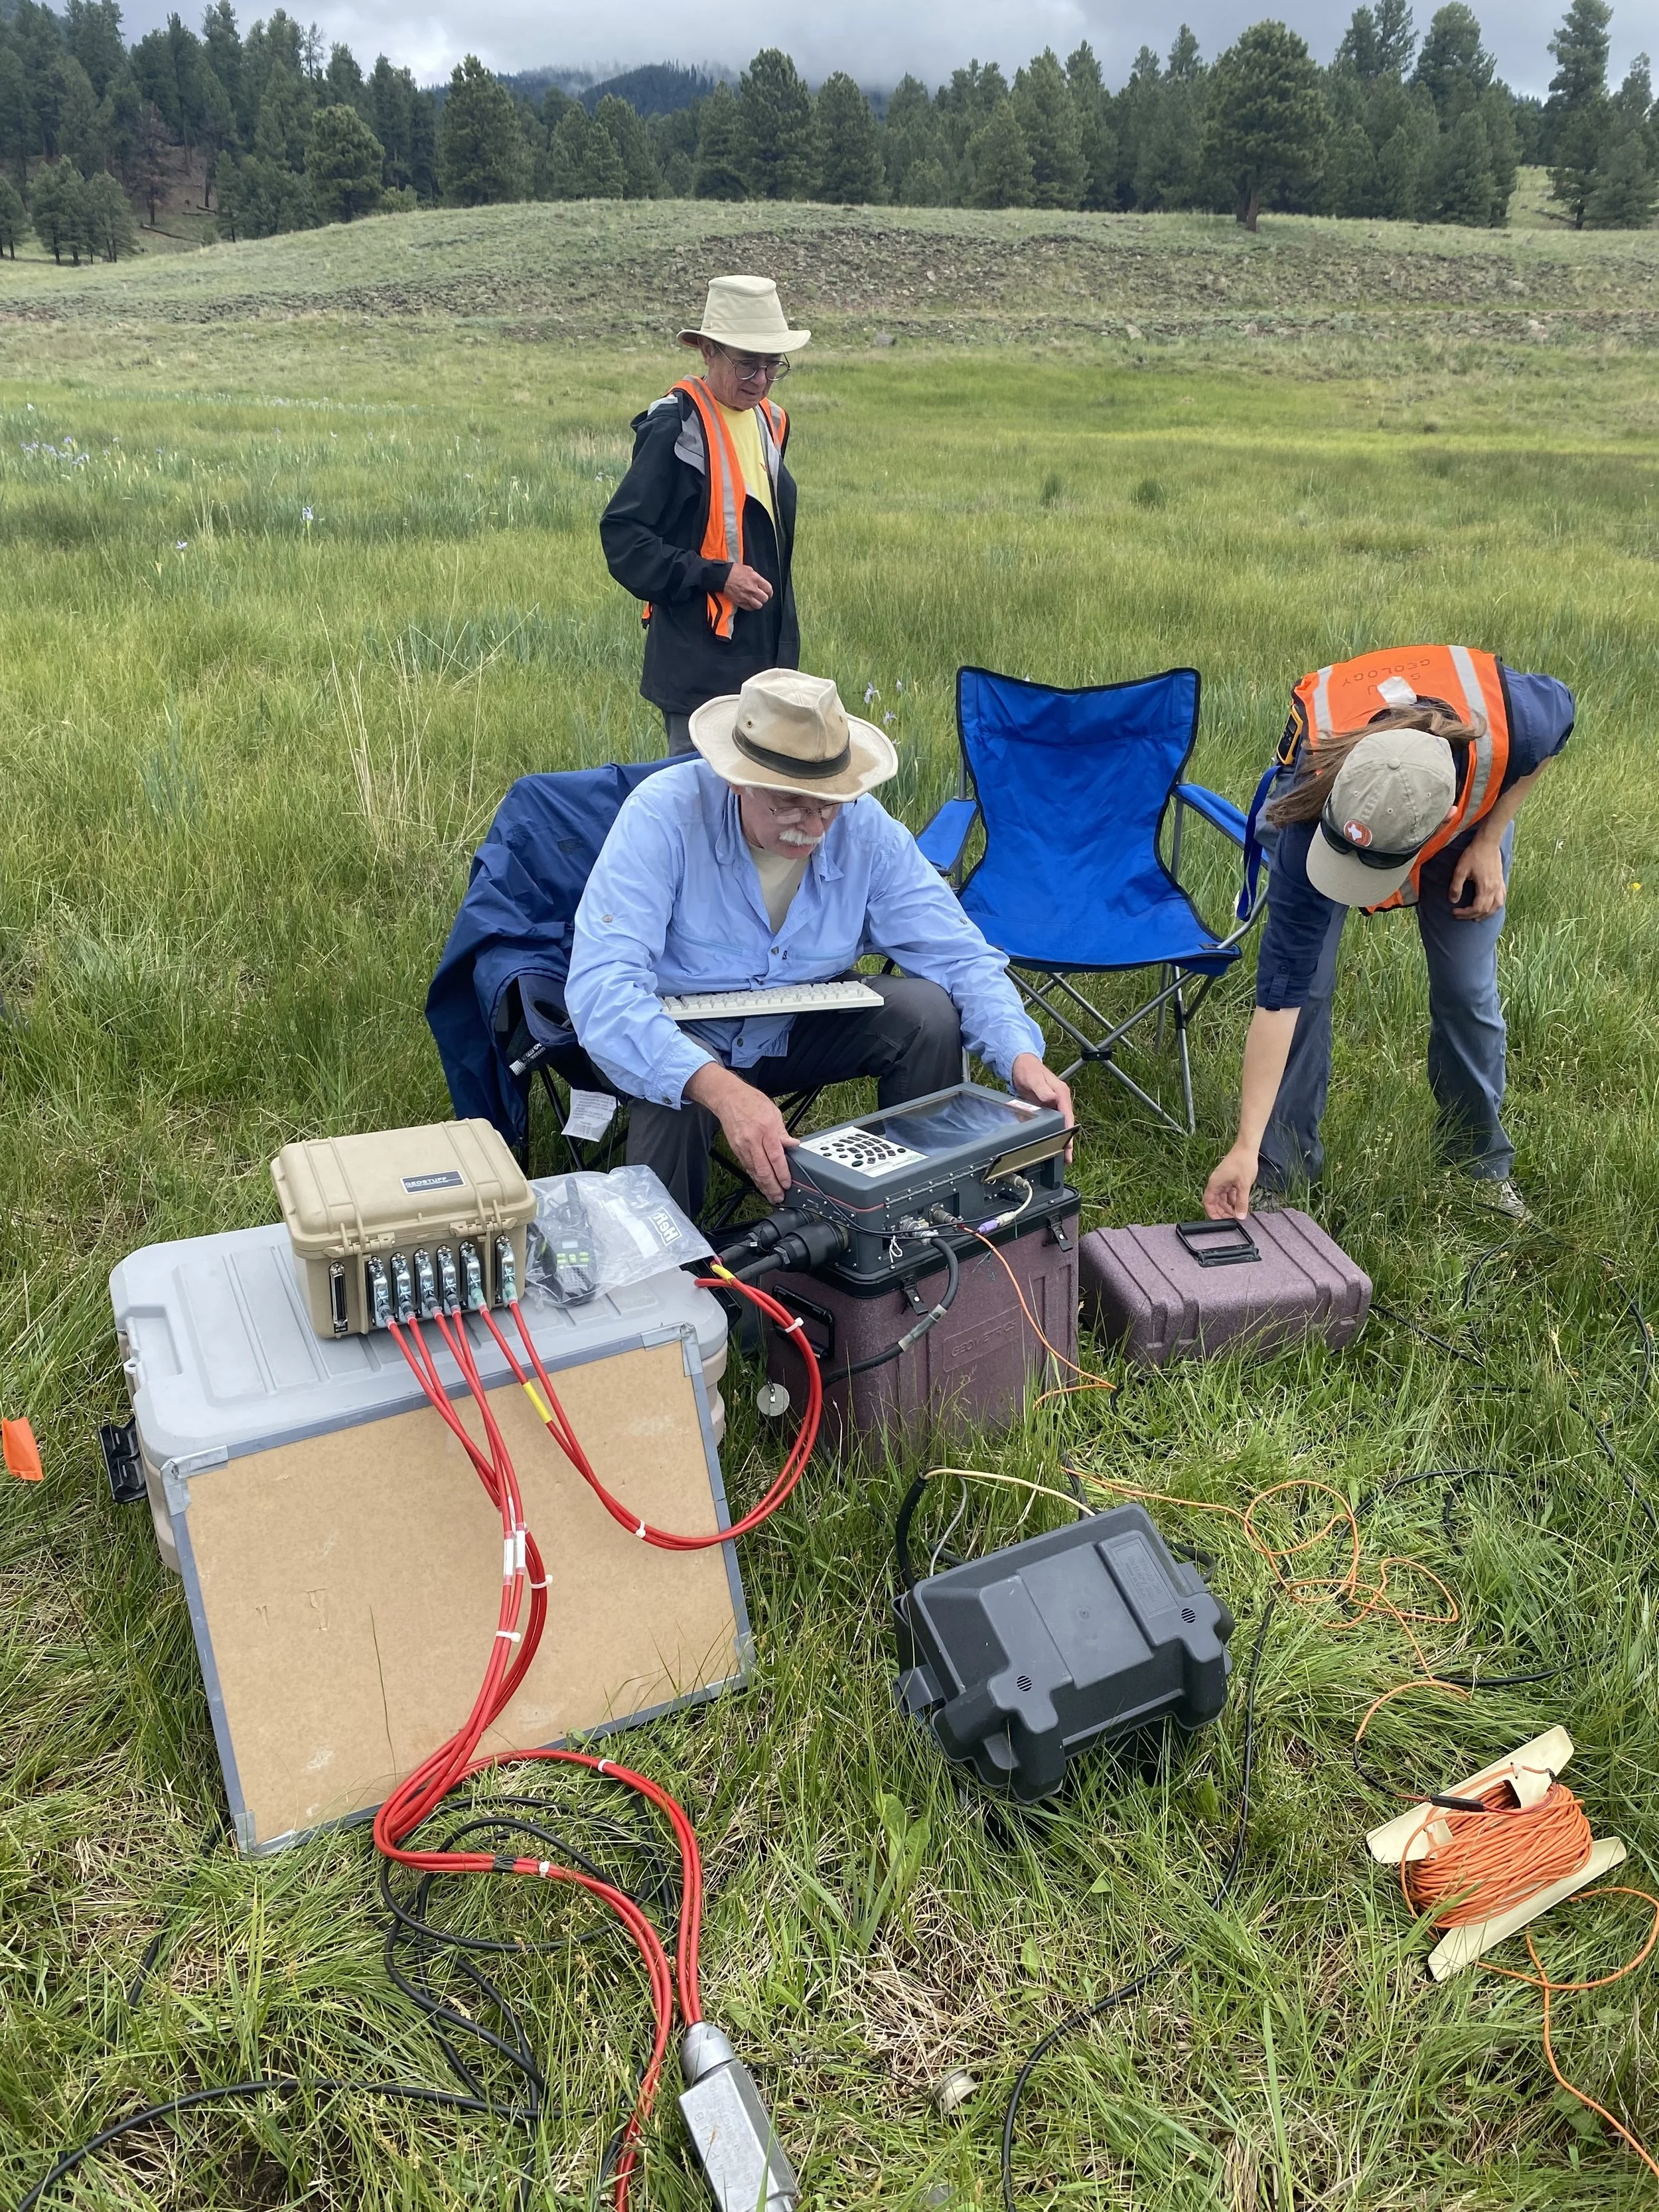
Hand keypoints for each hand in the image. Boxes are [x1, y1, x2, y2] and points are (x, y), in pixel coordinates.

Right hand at [686, 1063, 795, 1202]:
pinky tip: (760, 1184)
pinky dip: (754, 1177)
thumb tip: (793, 1146)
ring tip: (771, 1196)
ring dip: (763, 1186)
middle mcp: (752, 1140)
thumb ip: (783, 1133)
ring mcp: (742, 1146)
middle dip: (772, 1186)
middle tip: (779, 1197)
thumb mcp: (774, 1113)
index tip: (787, 1183)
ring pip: (753, 1171)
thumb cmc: (752, 1102)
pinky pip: (746, 1166)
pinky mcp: (736, 1149)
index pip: (775, 1157)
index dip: (782, 1173)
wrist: (728, 1098)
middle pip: (763, 1169)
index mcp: (765, 1130)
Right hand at [722, 563, 772, 610]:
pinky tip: (750, 603)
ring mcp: (746, 596)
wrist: (722, 576)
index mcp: (755, 579)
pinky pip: (749, 608)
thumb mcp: (748, 569)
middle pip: (764, 598)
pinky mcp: (740, 602)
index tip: (768, 593)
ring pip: (758, 605)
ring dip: (758, 603)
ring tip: (756, 601)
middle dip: (764, 597)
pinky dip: (751, 607)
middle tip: (762, 596)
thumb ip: (756, 577)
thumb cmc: (733, 571)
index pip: (768, 589)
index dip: (769, 592)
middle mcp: (752, 589)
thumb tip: (760, 582)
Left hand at [1010, 1053, 1074, 1159]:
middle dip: (1067, 1140)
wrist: (1020, 1065)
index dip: (1069, 1130)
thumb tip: (1052, 1098)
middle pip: (1066, 1123)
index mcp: (1061, 1093)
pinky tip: (1051, 1145)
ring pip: (1060, 1125)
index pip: (1068, 1114)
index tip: (1069, 1143)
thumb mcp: (1034, 1078)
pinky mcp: (1047, 1108)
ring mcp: (1054, 1104)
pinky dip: (1052, 1134)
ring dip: (1061, 1139)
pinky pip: (1051, 1122)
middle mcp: (1059, 1099)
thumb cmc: (1028, 1069)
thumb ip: (1042, 1089)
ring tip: (1062, 1156)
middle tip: (1068, 1157)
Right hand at [1203, 1142, 1258, 1220]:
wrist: (1247, 1147)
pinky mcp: (1229, 1179)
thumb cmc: (1243, 1163)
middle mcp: (1216, 1183)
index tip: (1219, 1222)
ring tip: (1238, 1213)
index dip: (1212, 1214)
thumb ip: (1241, 1202)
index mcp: (1215, 1184)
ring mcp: (1222, 1181)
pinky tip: (1240, 1203)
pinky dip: (1233, 1199)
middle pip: (1215, 1202)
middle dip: (1222, 1212)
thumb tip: (1240, 1216)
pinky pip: (1228, 1192)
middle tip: (1232, 1220)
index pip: (1208, 1203)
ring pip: (1222, 1198)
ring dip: (1229, 1206)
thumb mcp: (1243, 1185)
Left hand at [1449, 835, 1506, 920]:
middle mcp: (1495, 889)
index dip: (1465, 913)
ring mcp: (1500, 885)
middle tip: (1460, 915)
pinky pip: (1502, 898)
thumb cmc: (1474, 854)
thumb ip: (1456, 886)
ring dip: (1486, 914)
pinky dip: (1495, 906)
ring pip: (1497, 906)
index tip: (1454, 912)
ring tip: (1476, 917)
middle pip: (1486, 910)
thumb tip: (1453, 900)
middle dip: (1472, 915)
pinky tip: (1490, 907)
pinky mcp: (1501, 881)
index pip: (1477, 908)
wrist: (1488, 843)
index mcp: (1485, 887)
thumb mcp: (1460, 870)